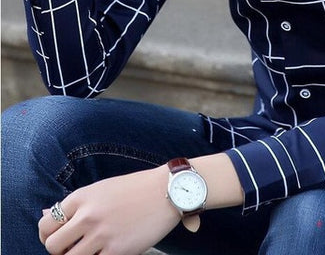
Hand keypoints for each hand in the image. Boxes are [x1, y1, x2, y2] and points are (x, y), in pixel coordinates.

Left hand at [38, 165, 180, 254]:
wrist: (168, 190)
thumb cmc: (136, 188)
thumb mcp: (102, 188)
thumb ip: (75, 203)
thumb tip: (45, 213)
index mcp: (82, 197)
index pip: (45, 224)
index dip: (47, 236)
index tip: (58, 239)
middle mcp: (88, 215)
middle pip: (52, 246)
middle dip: (60, 251)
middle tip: (73, 249)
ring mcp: (102, 234)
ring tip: (90, 251)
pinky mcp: (118, 251)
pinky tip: (107, 252)